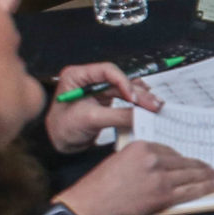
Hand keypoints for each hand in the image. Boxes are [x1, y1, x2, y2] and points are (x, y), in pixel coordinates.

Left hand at [43, 60, 160, 151]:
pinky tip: (148, 106)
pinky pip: (125, 99)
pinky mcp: (105, 101)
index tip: (134, 98)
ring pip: (125, 90)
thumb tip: (142, 115)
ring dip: (141, 98)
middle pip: (120, 81)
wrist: (57, 143)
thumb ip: (118, 115)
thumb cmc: (63, 128)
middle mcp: (89, 80)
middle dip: (138, 93)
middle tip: (154, 104)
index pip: (107, 71)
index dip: (124, 82)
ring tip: (156, 106)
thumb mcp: (91, 119)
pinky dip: (137, 104)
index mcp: (78, 76)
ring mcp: (98, 90)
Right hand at [54, 141, 213, 214]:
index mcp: (141, 147)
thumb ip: (141, 158)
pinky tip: (213, 186)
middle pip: (183, 161)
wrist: (90, 205)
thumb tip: (161, 163)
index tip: (191, 160)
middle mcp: (153, 159)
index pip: (170, 150)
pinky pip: (190, 191)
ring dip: (207, 176)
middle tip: (212, 167)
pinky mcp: (163, 196)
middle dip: (200, 165)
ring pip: (191, 175)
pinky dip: (204, 188)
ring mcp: (160, 178)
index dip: (182, 158)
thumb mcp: (119, 159)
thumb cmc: (99, 185)